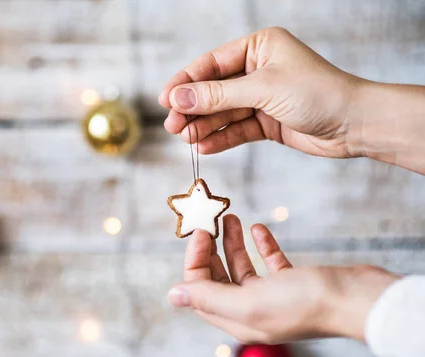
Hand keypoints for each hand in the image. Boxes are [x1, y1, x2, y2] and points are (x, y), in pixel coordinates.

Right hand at [159, 27, 363, 158]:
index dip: (186, 82)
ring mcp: (262, 97)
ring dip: (204, 126)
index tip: (165, 100)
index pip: (212, 64)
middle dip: (193, 108)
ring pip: (223, 112)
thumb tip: (178, 99)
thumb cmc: (317, 93)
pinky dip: (221, 138)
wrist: (355, 124)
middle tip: (172, 126)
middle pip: (214, 90)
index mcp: (259, 47)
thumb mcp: (262, 90)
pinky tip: (204, 147)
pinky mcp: (267, 122)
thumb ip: (217, 95)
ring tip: (185, 139)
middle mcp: (259, 70)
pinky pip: (237, 129)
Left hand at [167, 215, 398, 343]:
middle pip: (218, 278)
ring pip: (242, 267)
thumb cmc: (306, 303)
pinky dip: (261, 245)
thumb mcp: (249, 301)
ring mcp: (273, 297)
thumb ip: (209, 297)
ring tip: (230, 216)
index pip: (200, 290)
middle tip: (210, 220)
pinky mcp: (294, 283)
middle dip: (210, 249)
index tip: (200, 231)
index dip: (195, 260)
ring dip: (233, 242)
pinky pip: (269, 262)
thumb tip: (174, 295)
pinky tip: (259, 227)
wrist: (357, 299)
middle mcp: (252, 310)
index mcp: (237, 319)